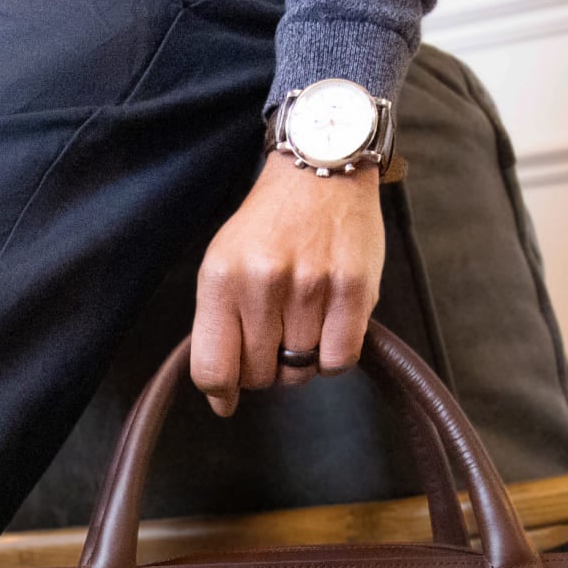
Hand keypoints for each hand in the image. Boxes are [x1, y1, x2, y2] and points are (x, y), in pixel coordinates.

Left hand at [191, 153, 385, 417]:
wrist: (320, 169)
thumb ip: (216, 328)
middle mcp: (262, 284)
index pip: (212, 369)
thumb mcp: (223, 264)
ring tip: (302, 320)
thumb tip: (222, 398)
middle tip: (273, 337)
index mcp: (221, 280)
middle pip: (258, 376)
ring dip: (300, 359)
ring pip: (299, 371)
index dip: (221, 393)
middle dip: (264, 369)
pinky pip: (339, 360)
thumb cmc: (268, 226)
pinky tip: (329, 328)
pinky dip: (333, 356)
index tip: (227, 398)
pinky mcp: (354, 288)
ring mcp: (311, 286)